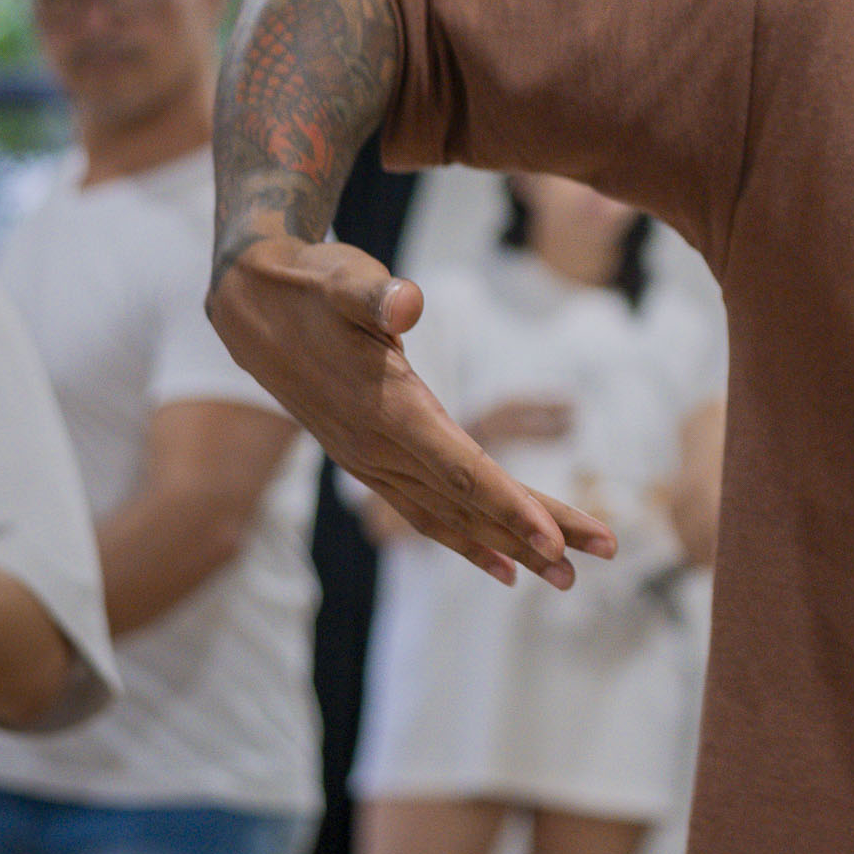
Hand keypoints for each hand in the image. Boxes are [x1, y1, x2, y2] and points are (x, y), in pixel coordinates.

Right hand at [206, 236, 612, 586]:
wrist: (249, 308)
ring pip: (454, 516)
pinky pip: (427, 513)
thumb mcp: (341, 278)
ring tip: (567, 574)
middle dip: (540, 531)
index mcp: (387, 410)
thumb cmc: (308, 287)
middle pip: (473, 502)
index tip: (557, 539)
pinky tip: (504, 566)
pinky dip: (468, 540)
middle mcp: (380, 450)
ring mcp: (373, 463)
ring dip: (512, 545)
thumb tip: (407, 302)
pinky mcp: (372, 462)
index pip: (461, 468)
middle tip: (604, 551)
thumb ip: (373, 295)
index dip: (510, 505)